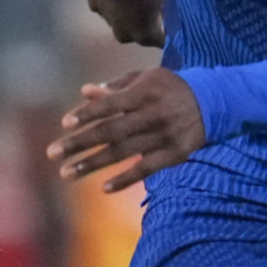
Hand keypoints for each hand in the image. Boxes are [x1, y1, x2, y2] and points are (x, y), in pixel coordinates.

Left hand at [47, 68, 205, 191]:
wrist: (213, 101)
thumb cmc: (170, 87)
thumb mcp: (145, 78)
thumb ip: (116, 87)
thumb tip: (85, 91)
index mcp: (144, 93)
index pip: (110, 105)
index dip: (87, 114)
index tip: (64, 124)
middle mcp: (152, 115)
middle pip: (110, 131)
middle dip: (79, 143)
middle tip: (52, 153)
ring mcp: (163, 137)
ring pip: (122, 153)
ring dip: (92, 164)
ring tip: (66, 173)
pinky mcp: (174, 155)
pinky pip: (146, 170)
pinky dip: (125, 179)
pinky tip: (103, 188)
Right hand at [88, 0, 166, 46]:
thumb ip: (171, 6)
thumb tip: (173, 9)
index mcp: (145, 34)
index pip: (162, 41)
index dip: (171, 31)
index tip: (177, 21)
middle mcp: (124, 33)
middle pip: (140, 33)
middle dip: (149, 23)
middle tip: (158, 6)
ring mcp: (107, 19)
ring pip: (122, 21)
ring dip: (130, 13)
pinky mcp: (94, 4)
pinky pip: (108, 7)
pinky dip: (115, 0)